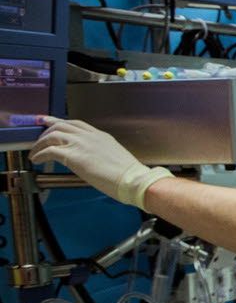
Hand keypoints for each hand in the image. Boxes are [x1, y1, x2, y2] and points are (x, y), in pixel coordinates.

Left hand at [28, 118, 170, 208]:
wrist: (133, 180)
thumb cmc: (128, 175)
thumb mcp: (115, 157)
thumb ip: (101, 154)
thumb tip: (93, 160)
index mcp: (100, 136)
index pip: (76, 124)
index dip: (60, 122)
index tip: (50, 122)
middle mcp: (89, 136)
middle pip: (61, 125)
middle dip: (46, 131)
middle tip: (39, 138)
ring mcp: (81, 144)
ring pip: (52, 135)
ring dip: (40, 144)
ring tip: (35, 152)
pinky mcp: (73, 155)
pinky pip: (49, 150)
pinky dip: (40, 154)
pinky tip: (37, 160)